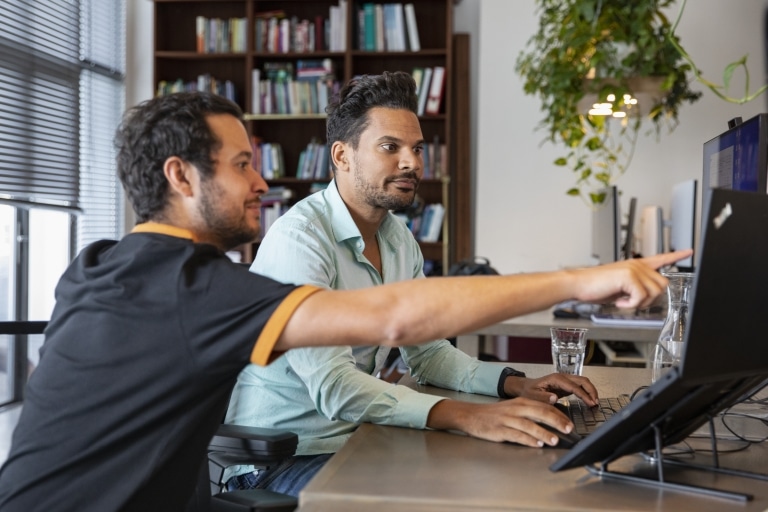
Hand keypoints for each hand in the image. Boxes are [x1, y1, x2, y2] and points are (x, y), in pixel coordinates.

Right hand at [426, 398, 573, 446]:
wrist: (471, 415)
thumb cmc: (494, 414)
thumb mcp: (514, 408)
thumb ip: (531, 413)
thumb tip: (552, 422)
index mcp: (521, 402)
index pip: (545, 406)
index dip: (559, 415)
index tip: (570, 423)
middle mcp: (516, 409)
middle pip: (540, 413)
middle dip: (556, 422)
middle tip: (568, 430)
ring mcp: (507, 420)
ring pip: (529, 425)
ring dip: (543, 433)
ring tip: (555, 440)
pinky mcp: (500, 430)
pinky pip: (516, 435)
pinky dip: (528, 440)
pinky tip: (536, 444)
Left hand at [503, 373, 597, 406]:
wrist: (525, 387)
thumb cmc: (528, 391)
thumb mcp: (532, 396)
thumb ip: (543, 397)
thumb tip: (554, 398)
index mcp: (555, 379)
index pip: (574, 386)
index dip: (584, 394)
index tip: (590, 403)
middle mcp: (562, 377)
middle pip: (582, 380)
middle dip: (591, 391)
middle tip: (596, 403)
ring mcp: (565, 381)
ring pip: (583, 382)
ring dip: (591, 391)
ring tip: (595, 402)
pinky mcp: (566, 386)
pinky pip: (580, 387)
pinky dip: (586, 393)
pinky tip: (589, 401)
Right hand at [570, 249, 692, 308]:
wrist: (578, 285)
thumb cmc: (595, 286)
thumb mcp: (620, 287)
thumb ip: (636, 287)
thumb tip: (647, 297)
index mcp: (636, 265)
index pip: (661, 258)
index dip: (677, 255)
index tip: (689, 251)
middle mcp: (637, 265)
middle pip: (662, 285)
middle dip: (651, 299)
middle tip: (633, 301)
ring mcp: (634, 269)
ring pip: (654, 292)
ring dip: (640, 303)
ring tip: (624, 300)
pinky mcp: (628, 277)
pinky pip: (641, 297)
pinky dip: (631, 305)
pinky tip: (620, 301)